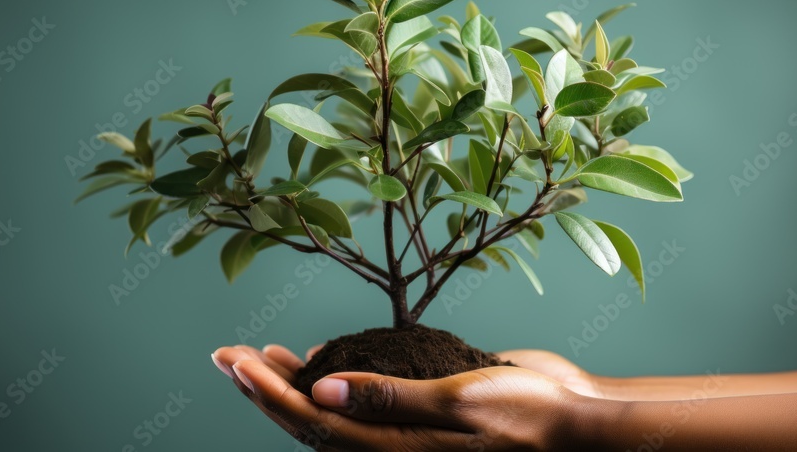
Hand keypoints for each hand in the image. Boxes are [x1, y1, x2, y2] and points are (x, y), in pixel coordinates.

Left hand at [212, 344, 593, 450]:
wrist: (572, 424)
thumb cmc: (528, 416)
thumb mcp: (460, 402)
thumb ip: (390, 400)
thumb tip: (321, 392)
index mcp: (394, 450)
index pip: (313, 422)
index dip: (269, 394)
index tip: (235, 362)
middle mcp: (390, 445)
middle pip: (309, 420)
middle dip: (264, 387)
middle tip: (225, 354)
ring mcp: (402, 430)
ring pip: (330, 411)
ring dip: (290, 384)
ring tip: (257, 355)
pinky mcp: (417, 410)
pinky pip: (361, 401)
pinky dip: (332, 380)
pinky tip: (319, 360)